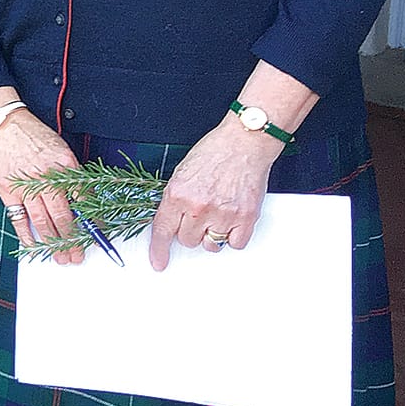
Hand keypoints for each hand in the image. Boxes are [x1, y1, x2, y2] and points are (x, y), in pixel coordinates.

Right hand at [0, 108, 85, 263]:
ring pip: (43, 221)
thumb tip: (83, 205)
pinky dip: (26, 235)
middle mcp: (47, 177)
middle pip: (64, 216)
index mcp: (66, 165)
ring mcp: (26, 186)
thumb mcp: (61, 151)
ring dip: (53, 243)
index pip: (85, 200)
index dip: (92, 222)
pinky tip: (34, 246)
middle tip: (78, 256)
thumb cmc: (34, 137)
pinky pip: (19, 219)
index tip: (97, 237)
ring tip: (61, 258)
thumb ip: (71, 176)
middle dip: (73, 240)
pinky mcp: (8, 191)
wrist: (3, 125)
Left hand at [147, 119, 274, 270]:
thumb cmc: (214, 152)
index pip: (163, 230)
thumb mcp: (181, 173)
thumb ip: (174, 199)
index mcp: (177, 194)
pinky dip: (233, 236)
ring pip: (210, 245)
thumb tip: (170, 221)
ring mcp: (223, 214)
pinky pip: (235, 244)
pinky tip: (231, 220)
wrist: (243, 143)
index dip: (159, 250)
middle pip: (187, 240)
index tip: (158, 263)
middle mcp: (198, 207)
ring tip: (216, 215)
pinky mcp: (246, 218)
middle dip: (190, 230)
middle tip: (198, 214)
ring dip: (210, 235)